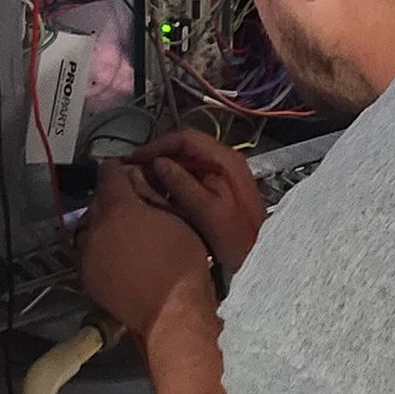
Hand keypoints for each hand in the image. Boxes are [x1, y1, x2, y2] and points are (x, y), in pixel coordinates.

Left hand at [76, 160, 216, 338]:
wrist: (172, 312)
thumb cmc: (181, 264)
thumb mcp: (176, 217)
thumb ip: (150, 192)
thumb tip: (135, 177)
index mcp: (119, 208)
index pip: (108, 172)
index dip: (121, 169)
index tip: (129, 173)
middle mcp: (96, 227)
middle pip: (98, 199)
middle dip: (114, 198)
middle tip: (135, 208)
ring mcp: (87, 253)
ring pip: (91, 226)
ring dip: (105, 224)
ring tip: (128, 235)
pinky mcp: (86, 275)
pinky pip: (89, 251)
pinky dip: (101, 248)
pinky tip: (122, 257)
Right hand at [132, 130, 266, 273]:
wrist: (259, 255)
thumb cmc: (239, 238)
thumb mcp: (206, 210)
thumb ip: (181, 183)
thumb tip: (157, 163)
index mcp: (225, 160)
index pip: (185, 137)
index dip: (157, 145)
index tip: (136, 157)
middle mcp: (225, 161)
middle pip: (184, 148)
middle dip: (157, 157)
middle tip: (135, 171)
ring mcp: (222, 174)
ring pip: (186, 162)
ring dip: (163, 170)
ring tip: (143, 183)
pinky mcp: (218, 188)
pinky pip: (190, 176)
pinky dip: (173, 181)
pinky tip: (160, 195)